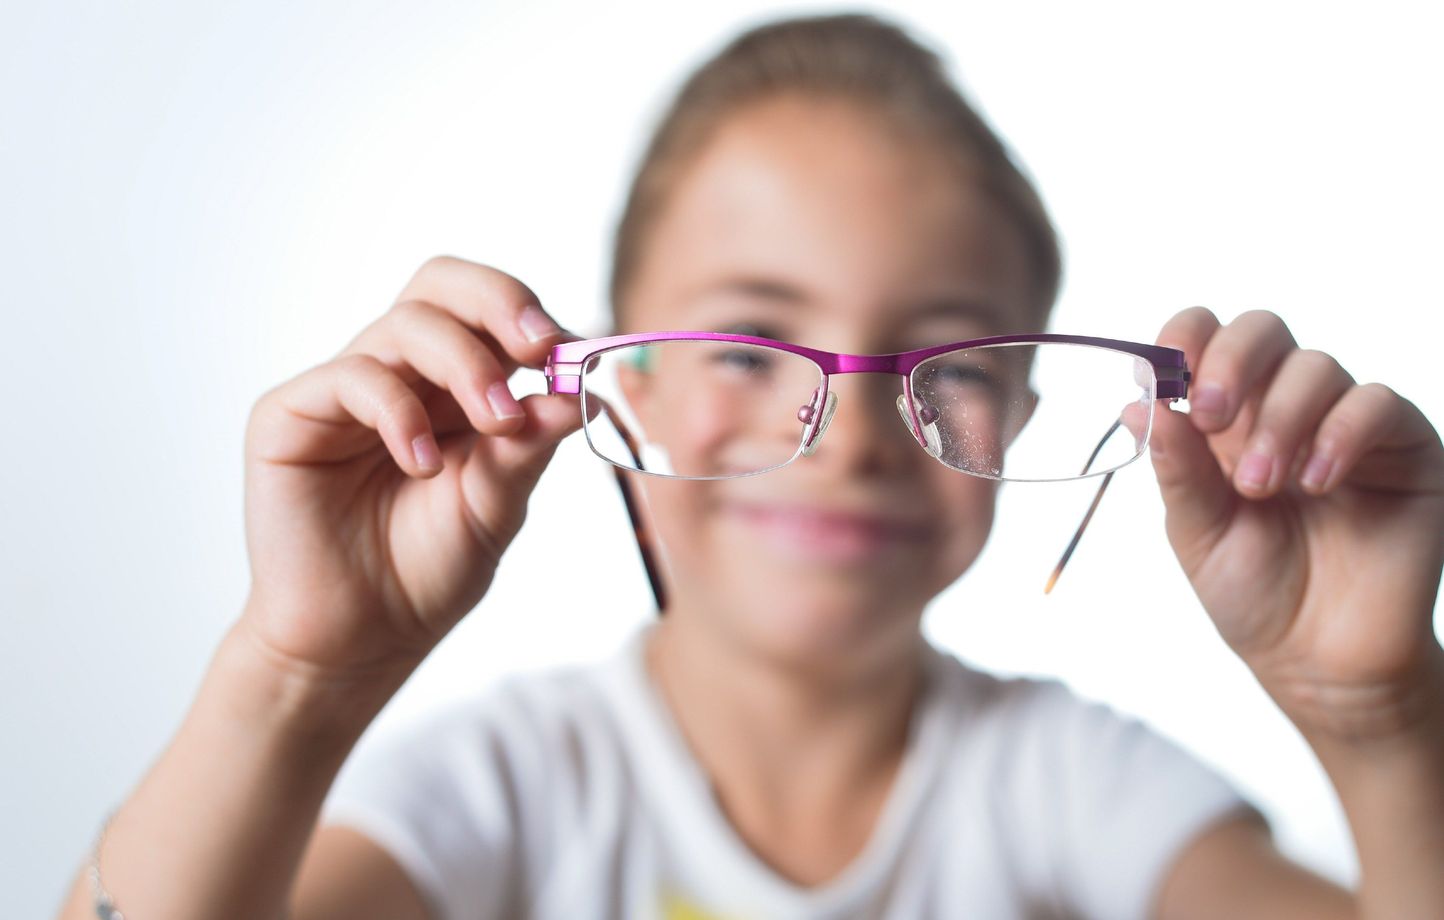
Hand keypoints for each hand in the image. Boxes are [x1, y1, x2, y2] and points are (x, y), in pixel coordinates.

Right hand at [239, 256, 588, 683]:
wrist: (361, 640)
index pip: (488, 312)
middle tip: (540, 346)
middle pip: (441, 285)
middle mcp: (398, 374)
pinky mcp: (291, 414)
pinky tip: (423, 463)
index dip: (534, 319)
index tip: (577, 353)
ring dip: (466, 366)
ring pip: (407, 324)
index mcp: (451, 386)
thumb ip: (530, 444)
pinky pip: (353, 375)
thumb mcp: (498, 503)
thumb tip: (580, 389)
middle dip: (500, 302)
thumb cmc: (427, 572)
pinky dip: (401, 411)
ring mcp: (343, 390)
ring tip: (496, 426)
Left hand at [1148, 307, 1443, 738]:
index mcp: (1224, 421)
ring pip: (1315, 367)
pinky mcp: (1405, 448)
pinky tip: (1316, 484)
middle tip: (1212, 417)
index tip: (1168, 371)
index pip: (1206, 339)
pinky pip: (1377, 404)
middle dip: (1231, 361)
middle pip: (1262, 330)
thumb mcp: (1197, 533)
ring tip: (1261, 489)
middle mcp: (1283, 408)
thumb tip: (1138, 402)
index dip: (1185, 338)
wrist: (1319, 660)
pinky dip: (1340, 434)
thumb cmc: (1255, 595)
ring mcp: (1345, 423)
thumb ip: (1177, 469)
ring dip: (1280, 421)